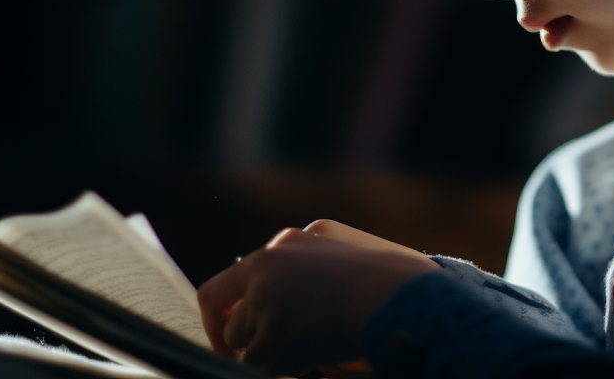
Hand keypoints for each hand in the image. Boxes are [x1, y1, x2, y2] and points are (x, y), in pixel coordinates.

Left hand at [197, 220, 438, 375]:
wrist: (396, 293)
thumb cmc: (378, 274)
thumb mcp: (329, 247)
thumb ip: (292, 262)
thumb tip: (260, 293)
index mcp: (274, 252)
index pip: (216, 289)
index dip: (216, 319)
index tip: (229, 335)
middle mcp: (262, 276)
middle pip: (231, 327)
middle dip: (248, 346)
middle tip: (271, 354)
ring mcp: (266, 309)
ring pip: (249, 352)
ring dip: (272, 358)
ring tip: (307, 350)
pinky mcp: (276, 341)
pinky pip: (266, 370)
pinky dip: (285, 371)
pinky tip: (314, 358)